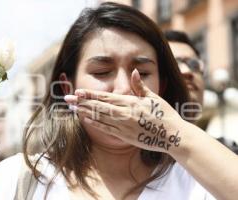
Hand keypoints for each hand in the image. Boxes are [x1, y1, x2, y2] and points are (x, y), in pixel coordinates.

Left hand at [64, 69, 184, 152]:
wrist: (172, 135)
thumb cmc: (164, 114)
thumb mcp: (153, 97)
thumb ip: (140, 86)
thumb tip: (134, 71)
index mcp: (131, 102)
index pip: (106, 97)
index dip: (90, 94)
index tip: (78, 91)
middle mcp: (125, 113)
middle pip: (98, 106)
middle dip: (82, 102)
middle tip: (67, 99)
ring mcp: (124, 126)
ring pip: (100, 117)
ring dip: (85, 112)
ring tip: (73, 108)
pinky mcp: (125, 136)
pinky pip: (106, 129)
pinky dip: (95, 124)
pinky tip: (86, 120)